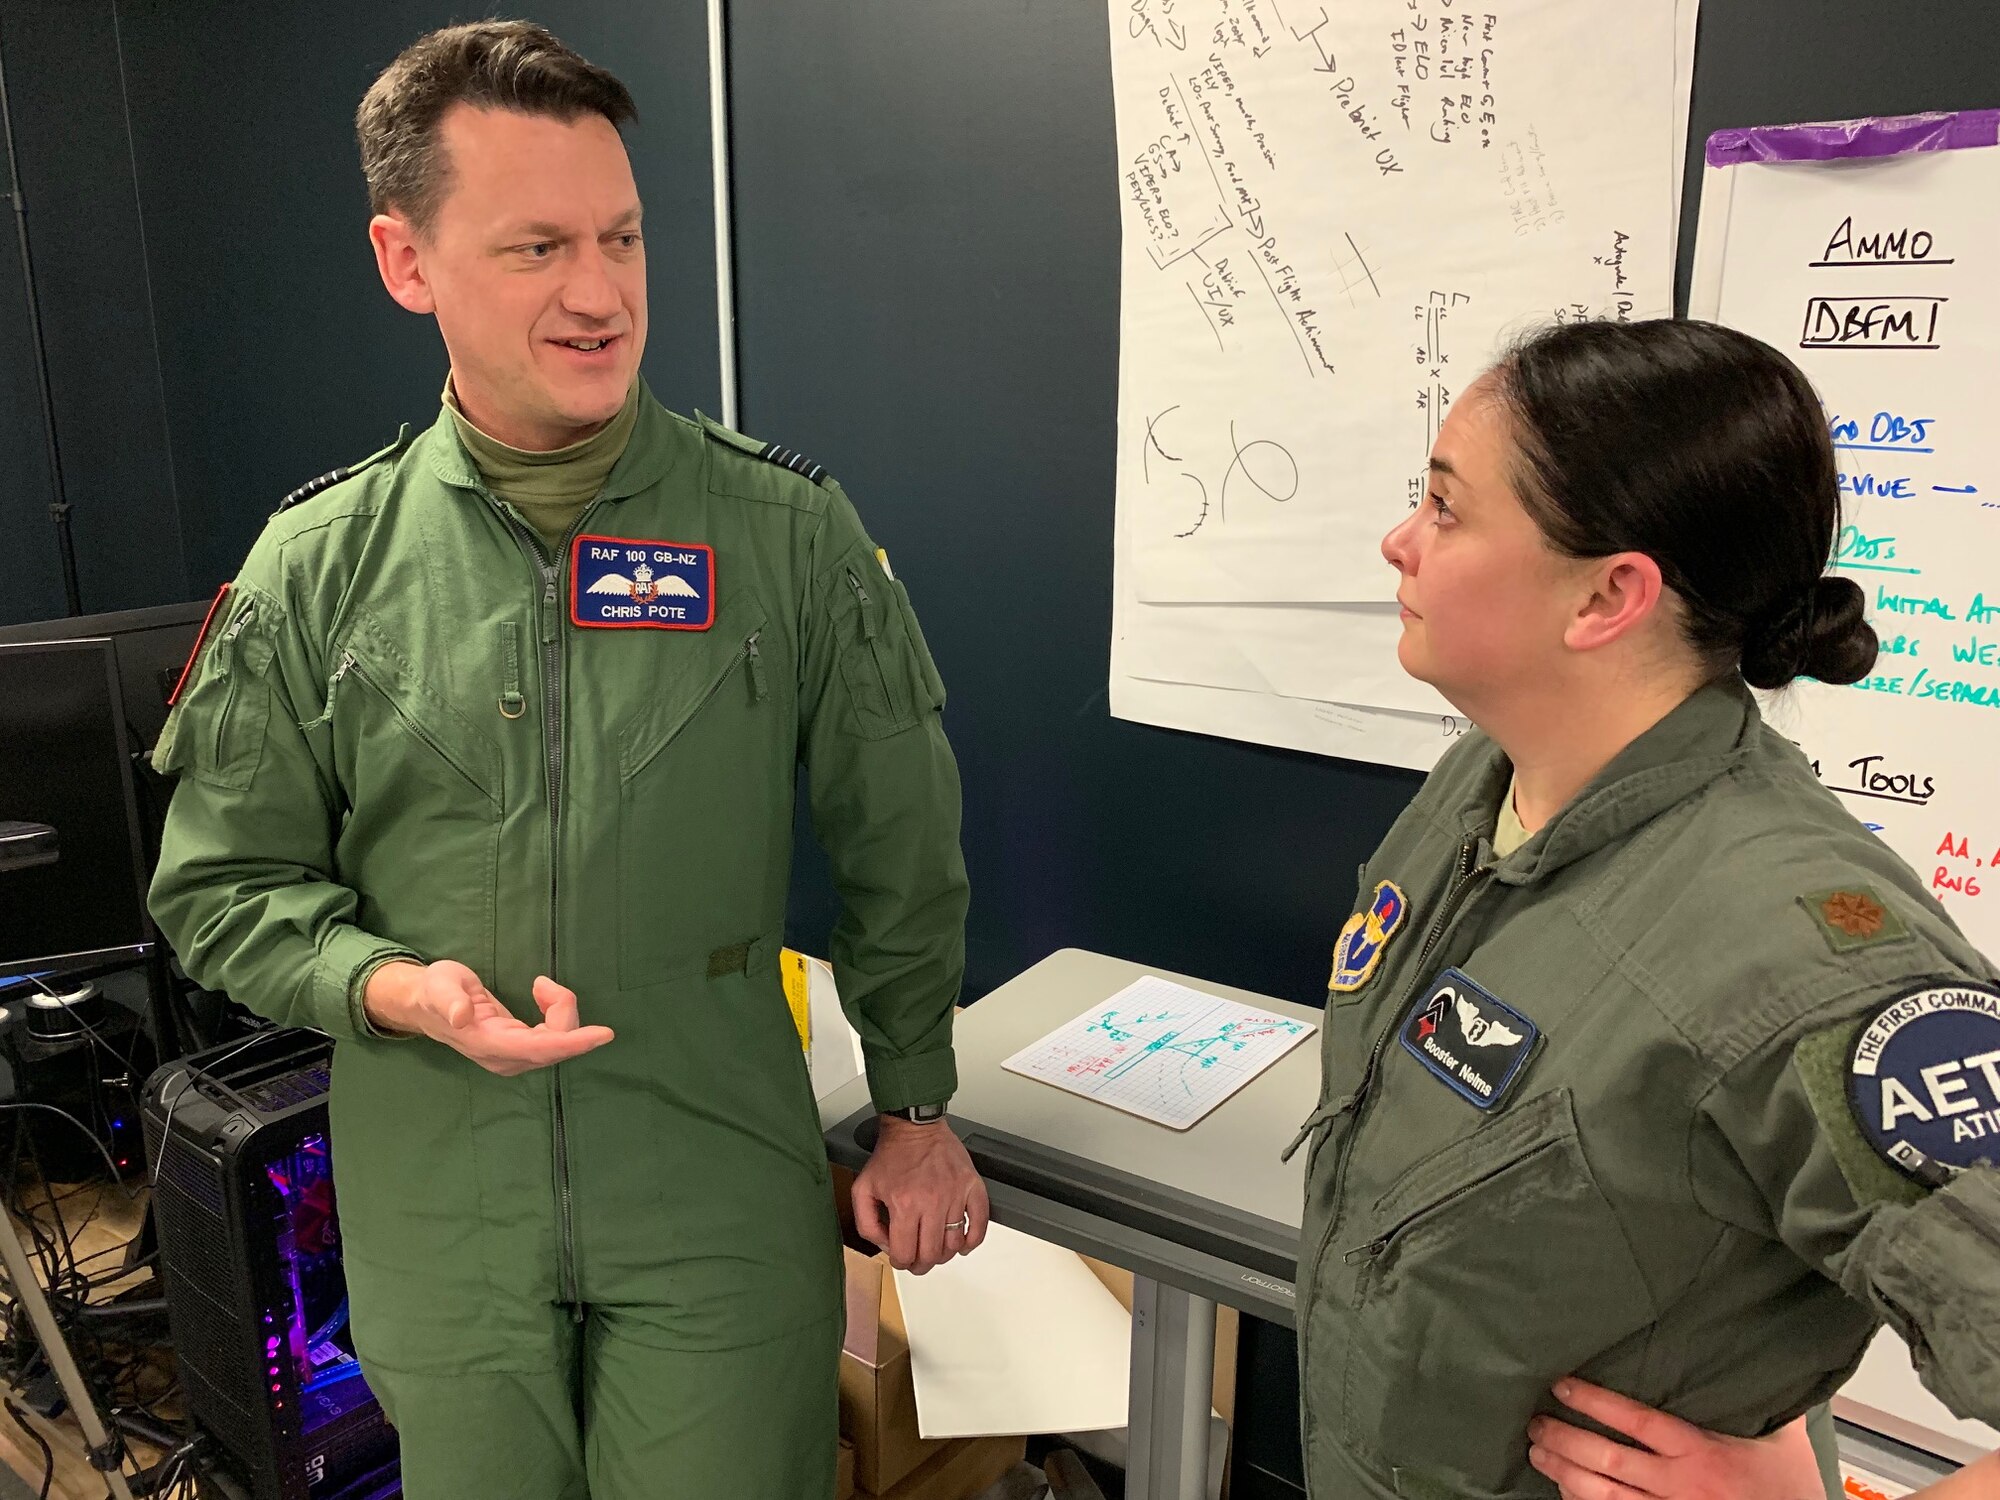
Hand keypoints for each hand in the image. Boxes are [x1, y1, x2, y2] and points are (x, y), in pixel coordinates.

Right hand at [363, 960, 613, 1076]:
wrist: (426, 1005)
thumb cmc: (435, 991)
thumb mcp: (438, 985)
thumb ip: (449, 1000)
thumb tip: (461, 1017)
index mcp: (485, 1043)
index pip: (537, 1049)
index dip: (571, 1042)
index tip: (604, 1034)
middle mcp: (502, 1058)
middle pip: (553, 1047)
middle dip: (565, 1015)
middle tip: (546, 985)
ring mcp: (511, 1058)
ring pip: (557, 1044)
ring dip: (561, 1013)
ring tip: (541, 986)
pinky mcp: (519, 1051)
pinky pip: (553, 1040)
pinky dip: (558, 1016)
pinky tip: (544, 995)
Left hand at [851, 1115, 989, 1274]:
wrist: (915, 1127)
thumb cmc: (892, 1155)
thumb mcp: (863, 1189)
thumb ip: (866, 1223)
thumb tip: (885, 1245)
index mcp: (903, 1204)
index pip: (905, 1253)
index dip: (901, 1263)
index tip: (901, 1259)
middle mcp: (931, 1201)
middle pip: (931, 1254)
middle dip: (921, 1265)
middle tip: (918, 1261)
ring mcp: (955, 1194)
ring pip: (954, 1243)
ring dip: (944, 1254)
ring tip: (936, 1249)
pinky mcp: (972, 1186)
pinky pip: (980, 1222)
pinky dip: (973, 1240)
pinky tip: (964, 1244)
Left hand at [1527, 1378, 1822, 1499]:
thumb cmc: (1792, 1492)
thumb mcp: (1783, 1440)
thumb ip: (1767, 1399)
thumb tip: (1764, 1355)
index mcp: (1701, 1453)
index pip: (1636, 1420)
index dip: (1594, 1401)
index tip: (1562, 1385)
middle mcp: (1678, 1486)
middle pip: (1606, 1458)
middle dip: (1563, 1437)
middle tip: (1535, 1421)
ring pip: (1600, 1494)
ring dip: (1563, 1471)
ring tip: (1538, 1451)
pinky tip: (1564, 1488)